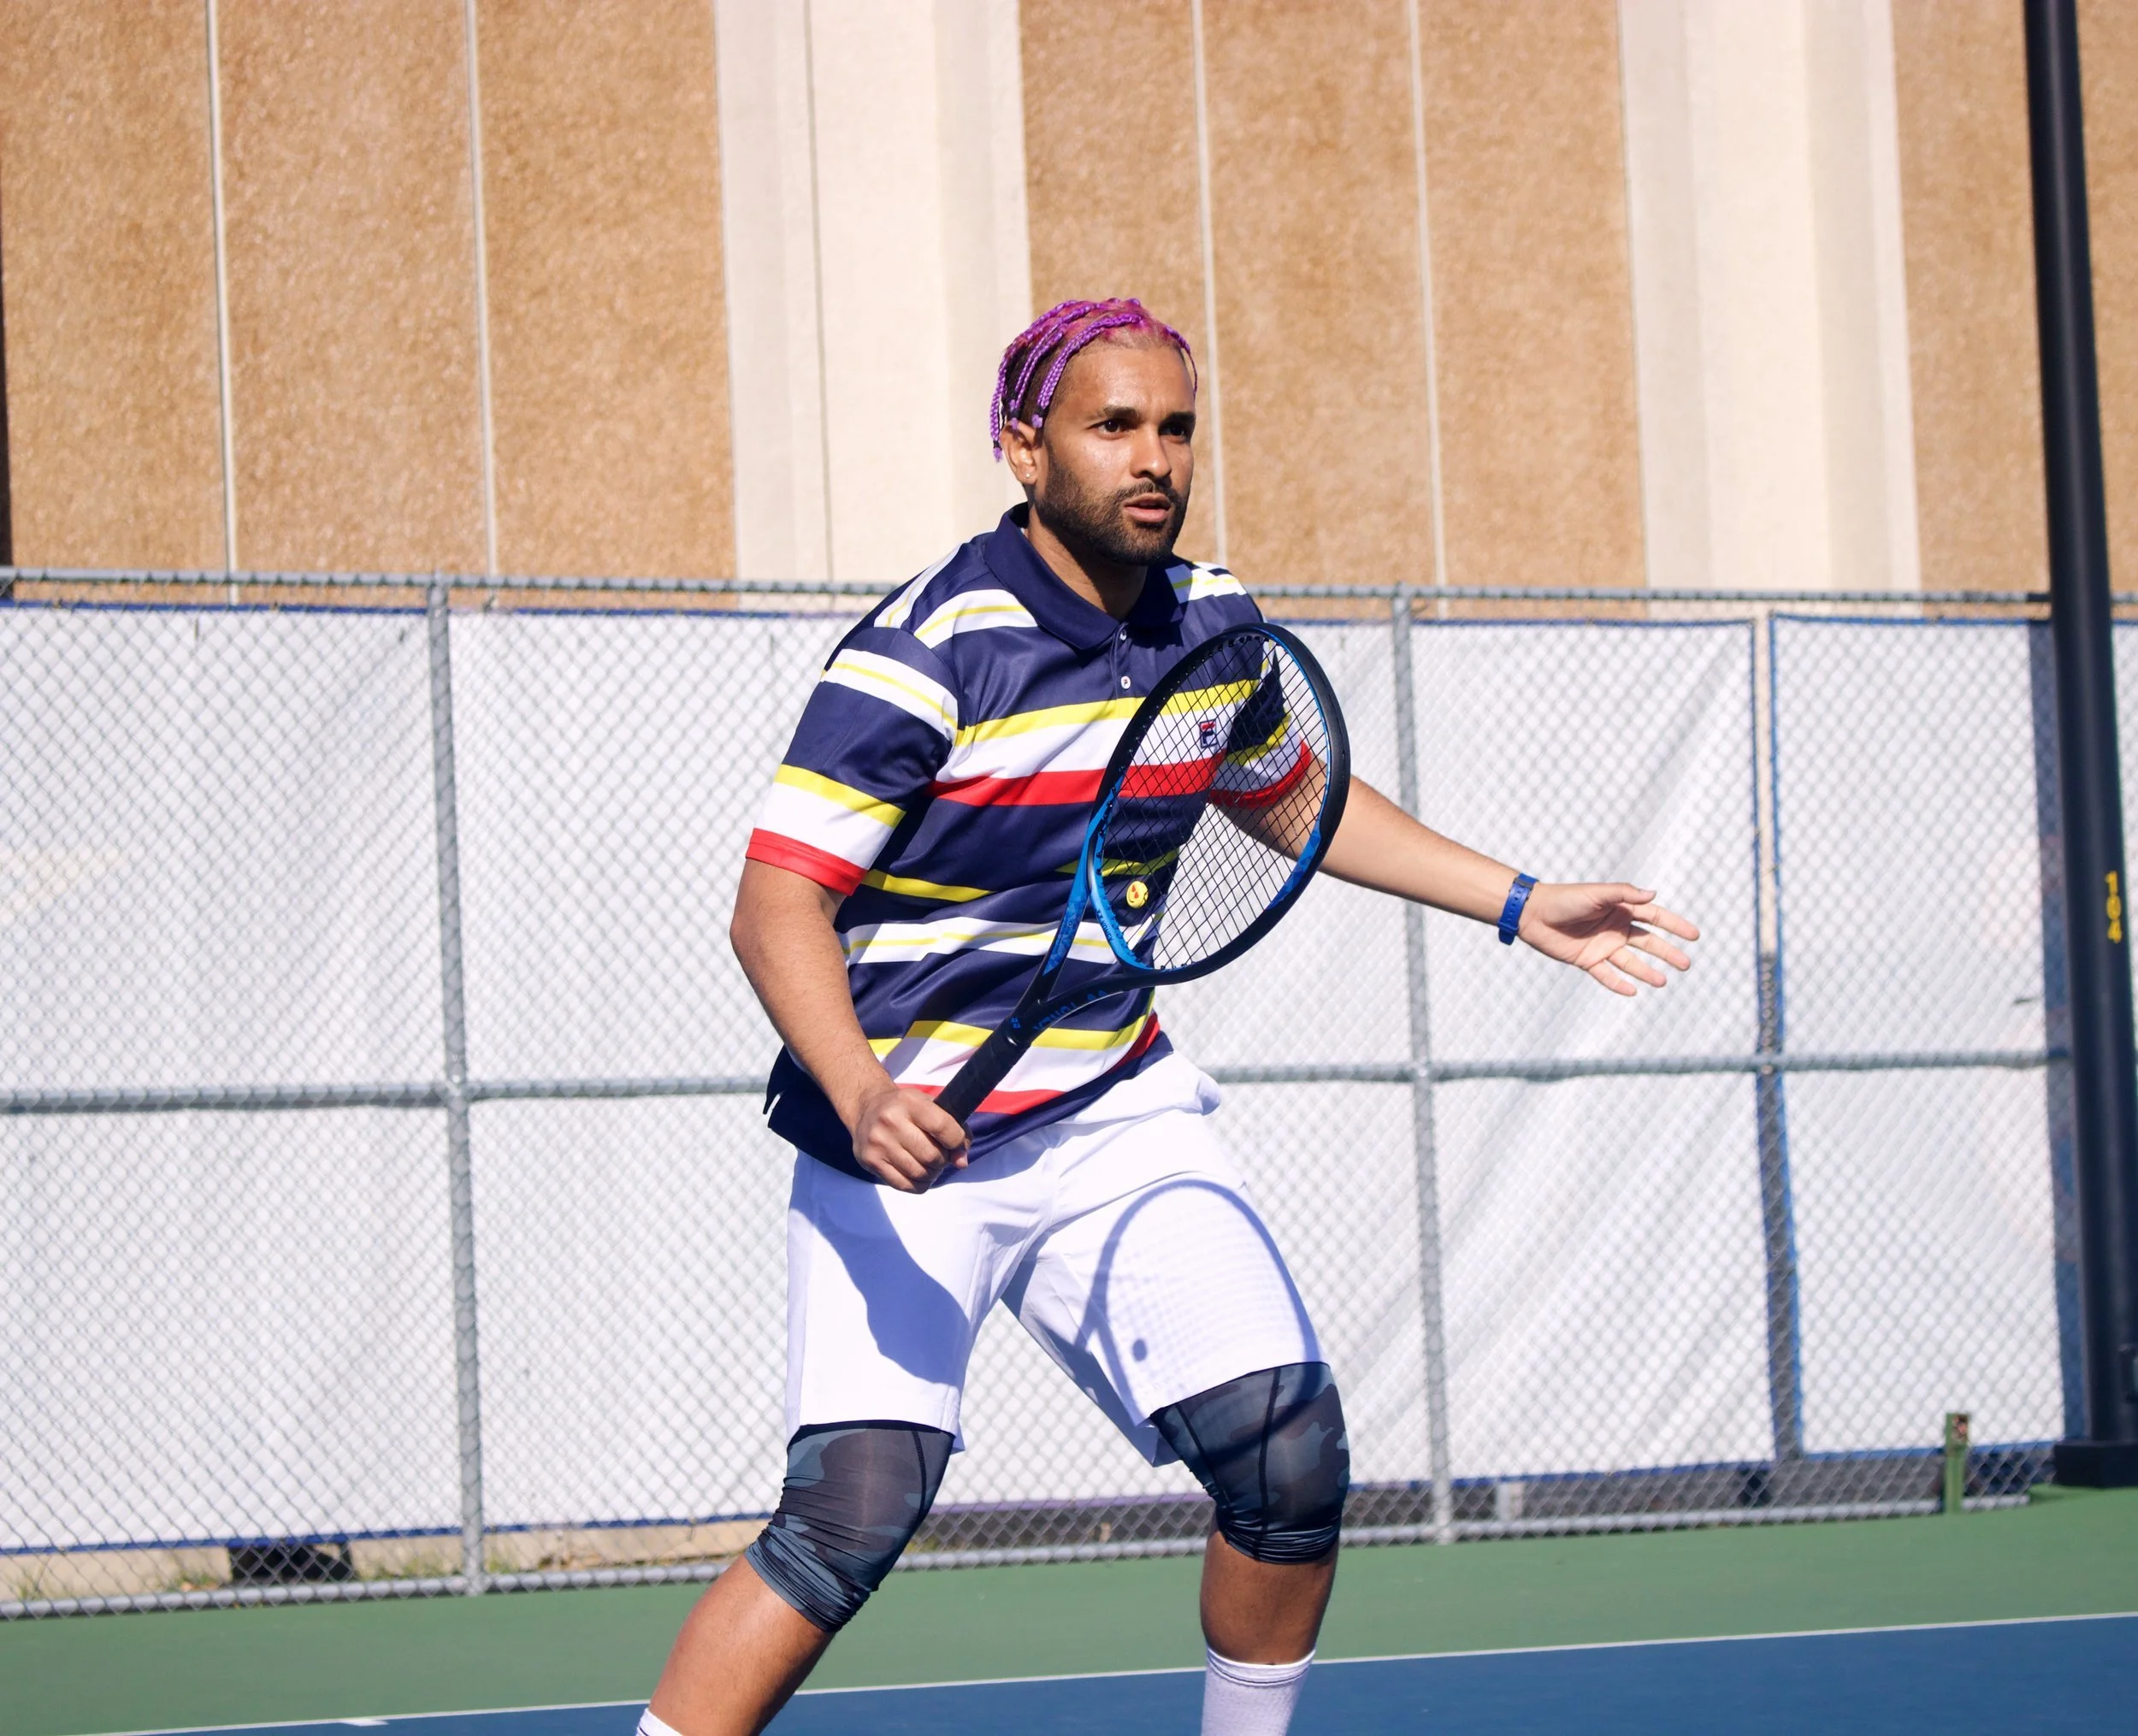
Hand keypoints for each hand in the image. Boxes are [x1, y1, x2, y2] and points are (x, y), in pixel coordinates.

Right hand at [848, 1079, 969, 1192]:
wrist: (867, 1110)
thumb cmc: (906, 1109)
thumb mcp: (930, 1106)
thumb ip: (954, 1129)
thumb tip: (961, 1161)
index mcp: (909, 1102)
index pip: (942, 1127)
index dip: (957, 1141)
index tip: (957, 1145)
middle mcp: (891, 1120)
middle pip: (931, 1155)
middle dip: (943, 1160)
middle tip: (940, 1156)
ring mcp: (879, 1142)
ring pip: (919, 1173)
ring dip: (931, 1174)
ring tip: (929, 1165)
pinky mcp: (870, 1161)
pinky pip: (904, 1185)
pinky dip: (918, 1184)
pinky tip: (918, 1175)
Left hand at [1517, 882, 1698, 995]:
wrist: (1532, 914)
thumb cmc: (1565, 898)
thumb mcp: (1597, 894)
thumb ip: (1624, 894)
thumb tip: (1653, 894)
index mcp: (1620, 909)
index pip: (1654, 918)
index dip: (1675, 925)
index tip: (1694, 935)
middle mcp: (1615, 928)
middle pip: (1648, 943)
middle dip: (1667, 953)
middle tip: (1686, 964)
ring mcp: (1602, 945)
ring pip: (1631, 962)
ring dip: (1647, 972)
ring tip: (1663, 982)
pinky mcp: (1587, 960)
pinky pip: (1607, 975)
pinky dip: (1618, 984)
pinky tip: (1632, 991)